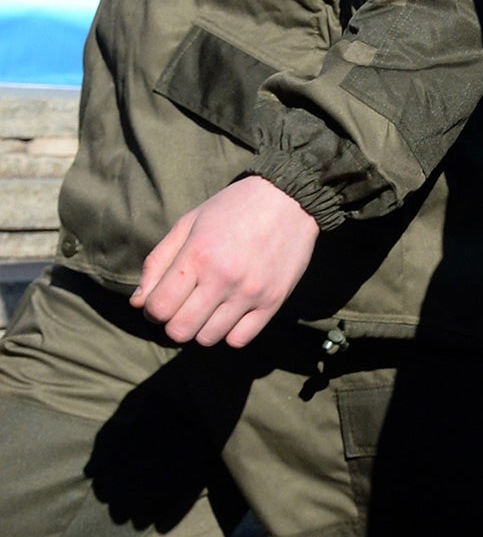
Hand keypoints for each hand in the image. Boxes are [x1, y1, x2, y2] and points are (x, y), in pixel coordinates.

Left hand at [132, 175, 319, 346]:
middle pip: (180, 331)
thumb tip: (138, 304)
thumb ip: (158, 262)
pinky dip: (230, 332)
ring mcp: (250, 292)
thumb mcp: (189, 223)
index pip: (157, 309)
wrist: (290, 197)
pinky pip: (239, 339)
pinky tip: (233, 312)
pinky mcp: (273, 301)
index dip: (154, 308)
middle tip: (186, 305)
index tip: (165, 297)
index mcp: (198, 256)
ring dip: (203, 327)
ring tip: (211, 306)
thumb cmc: (233, 207)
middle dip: (175, 322)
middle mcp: (223, 278)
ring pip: (208, 338)